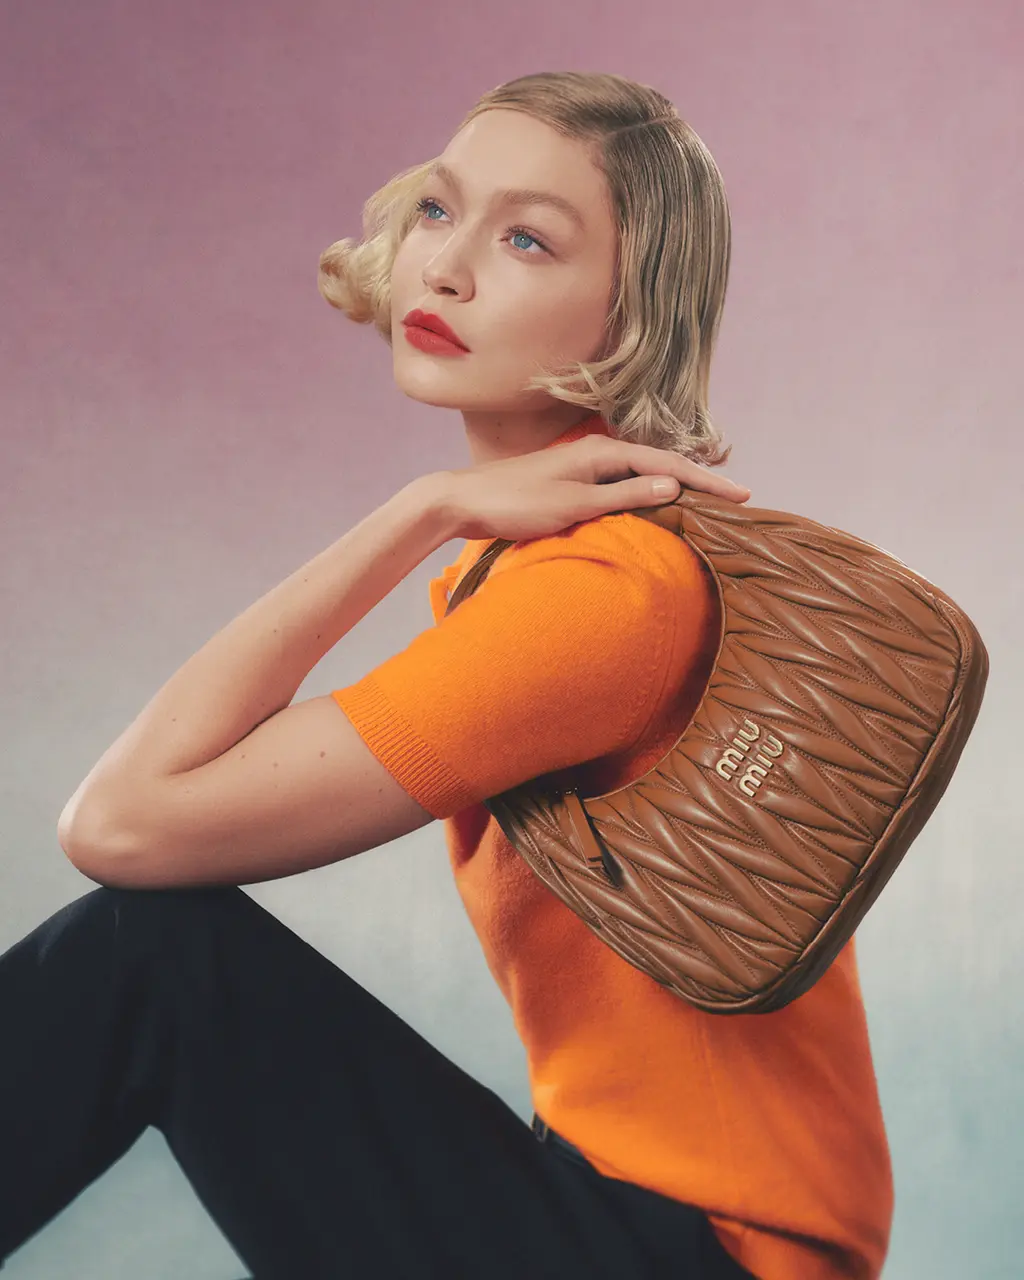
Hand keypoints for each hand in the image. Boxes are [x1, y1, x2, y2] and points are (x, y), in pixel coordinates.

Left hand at [436, 433, 750, 542]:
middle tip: (738, 498)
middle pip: (661, 465)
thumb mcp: (575, 503)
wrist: (463, 502)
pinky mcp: (571, 483)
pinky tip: (655, 506)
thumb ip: (625, 496)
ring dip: (676, 487)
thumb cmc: (516, 503)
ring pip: (642, 475)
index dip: (708, 481)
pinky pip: (623, 485)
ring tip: (709, 501)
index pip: (668, 466)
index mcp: (603, 452)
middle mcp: (597, 453)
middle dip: (701, 481)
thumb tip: (673, 488)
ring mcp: (584, 467)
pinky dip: (647, 494)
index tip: (743, 494)